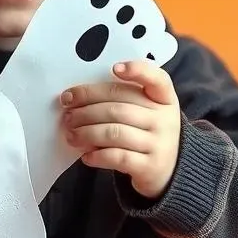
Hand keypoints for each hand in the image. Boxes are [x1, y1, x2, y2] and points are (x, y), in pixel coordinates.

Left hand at [60, 60, 180, 198]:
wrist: (170, 169)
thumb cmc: (148, 133)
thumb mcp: (147, 111)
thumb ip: (123, 99)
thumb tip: (78, 97)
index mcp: (164, 99)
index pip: (157, 79)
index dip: (137, 70)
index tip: (115, 68)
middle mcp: (165, 120)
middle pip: (120, 107)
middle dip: (87, 109)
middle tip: (67, 112)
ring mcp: (159, 144)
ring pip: (114, 133)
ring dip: (86, 132)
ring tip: (71, 134)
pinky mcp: (149, 167)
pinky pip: (117, 157)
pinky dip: (96, 155)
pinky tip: (85, 155)